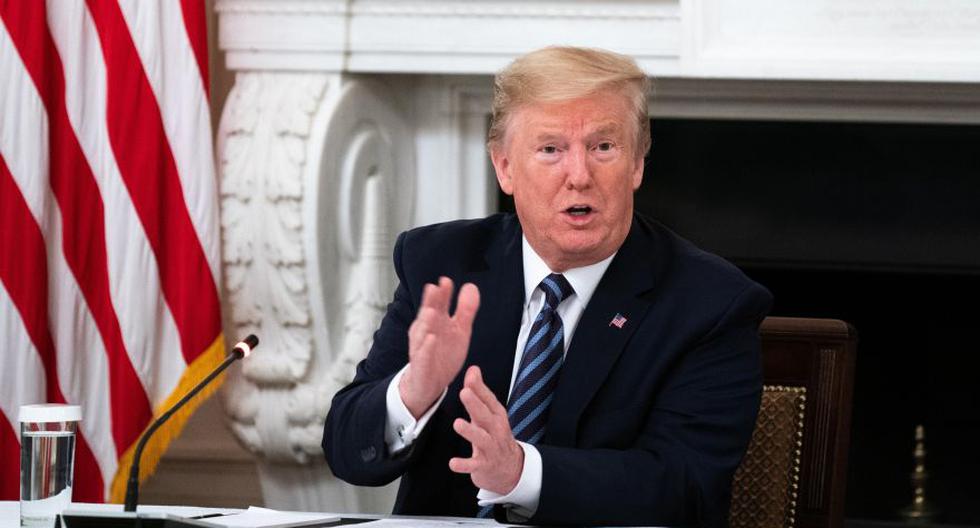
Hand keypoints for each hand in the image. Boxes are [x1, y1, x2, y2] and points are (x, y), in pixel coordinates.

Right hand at [399, 277, 479, 417]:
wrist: (429, 384)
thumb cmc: (443, 354)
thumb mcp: (460, 330)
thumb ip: (465, 309)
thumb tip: (471, 286)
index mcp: (436, 322)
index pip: (438, 304)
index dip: (442, 293)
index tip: (446, 281)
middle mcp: (427, 332)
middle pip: (428, 315)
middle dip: (431, 302)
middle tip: (434, 289)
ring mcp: (422, 349)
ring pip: (423, 334)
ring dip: (426, 322)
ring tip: (431, 311)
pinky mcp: (421, 366)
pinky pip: (423, 356)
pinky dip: (426, 348)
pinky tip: (431, 339)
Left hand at [449, 366, 523, 494]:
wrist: (511, 469)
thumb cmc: (495, 436)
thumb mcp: (489, 413)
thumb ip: (479, 392)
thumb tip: (473, 369)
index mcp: (497, 416)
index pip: (490, 400)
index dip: (480, 388)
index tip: (471, 375)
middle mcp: (496, 431)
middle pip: (486, 416)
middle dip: (475, 404)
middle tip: (464, 393)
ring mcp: (491, 448)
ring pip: (481, 439)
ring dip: (470, 431)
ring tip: (458, 424)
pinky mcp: (484, 465)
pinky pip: (474, 465)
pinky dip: (464, 464)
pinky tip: (453, 463)